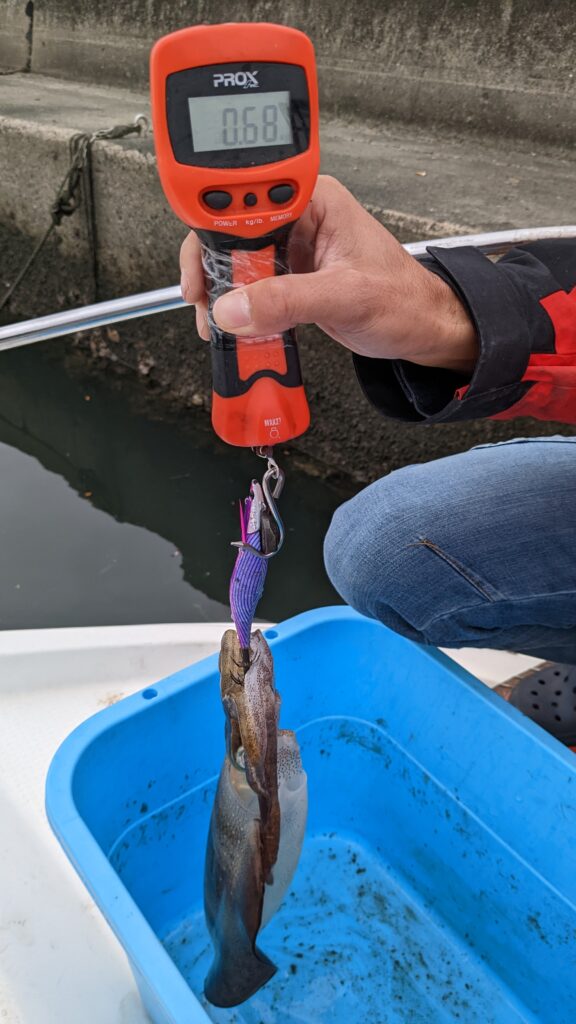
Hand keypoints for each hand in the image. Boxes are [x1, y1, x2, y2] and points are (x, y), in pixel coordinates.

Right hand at [180, 175, 477, 371]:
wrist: (422, 328)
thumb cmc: (405, 300)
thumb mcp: (346, 297)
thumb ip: (288, 301)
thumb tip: (236, 308)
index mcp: (315, 200)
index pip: (249, 199)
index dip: (217, 228)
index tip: (203, 265)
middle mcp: (299, 218)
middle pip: (232, 232)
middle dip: (213, 269)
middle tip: (207, 302)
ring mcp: (292, 249)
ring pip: (236, 263)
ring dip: (222, 293)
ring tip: (217, 323)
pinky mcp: (290, 277)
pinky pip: (250, 288)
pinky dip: (238, 309)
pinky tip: (237, 327)